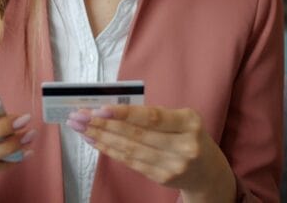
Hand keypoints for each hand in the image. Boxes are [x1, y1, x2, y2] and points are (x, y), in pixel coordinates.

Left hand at [66, 105, 234, 201]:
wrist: (207, 171)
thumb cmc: (188, 136)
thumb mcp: (182, 120)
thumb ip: (153, 115)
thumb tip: (111, 109)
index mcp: (189, 123)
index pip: (152, 117)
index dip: (125, 113)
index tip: (100, 109)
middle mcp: (184, 145)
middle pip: (136, 135)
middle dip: (103, 124)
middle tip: (79, 116)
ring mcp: (173, 165)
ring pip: (130, 149)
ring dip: (101, 137)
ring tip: (81, 128)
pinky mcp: (162, 178)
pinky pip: (131, 162)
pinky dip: (110, 150)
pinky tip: (95, 141)